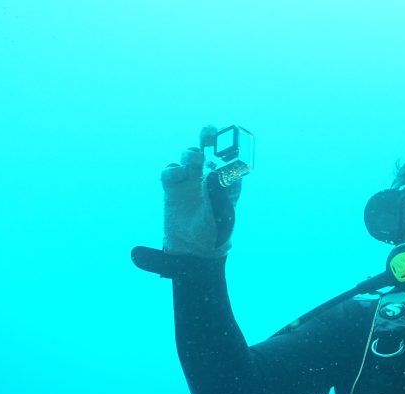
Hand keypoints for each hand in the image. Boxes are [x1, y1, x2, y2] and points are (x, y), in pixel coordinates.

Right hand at [161, 126, 240, 257]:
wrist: (192, 250)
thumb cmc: (214, 234)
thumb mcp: (221, 215)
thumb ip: (219, 194)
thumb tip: (215, 172)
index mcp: (228, 183)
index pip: (232, 158)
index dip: (233, 144)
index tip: (233, 135)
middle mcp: (210, 179)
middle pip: (210, 149)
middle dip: (209, 137)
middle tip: (209, 133)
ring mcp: (191, 181)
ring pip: (190, 156)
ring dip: (191, 154)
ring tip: (193, 162)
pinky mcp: (174, 187)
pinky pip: (171, 170)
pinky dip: (173, 169)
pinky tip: (178, 176)